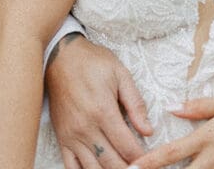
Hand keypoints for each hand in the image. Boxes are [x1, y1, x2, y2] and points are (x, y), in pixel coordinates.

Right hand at [45, 35, 152, 168]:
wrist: (61, 56)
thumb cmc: (93, 62)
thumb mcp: (120, 74)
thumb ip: (136, 103)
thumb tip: (148, 130)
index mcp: (103, 111)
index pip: (127, 146)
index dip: (142, 157)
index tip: (152, 159)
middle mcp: (86, 128)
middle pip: (111, 163)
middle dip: (129, 168)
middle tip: (141, 166)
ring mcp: (71, 136)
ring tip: (123, 168)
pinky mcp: (62, 138)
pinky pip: (71, 167)